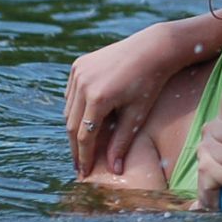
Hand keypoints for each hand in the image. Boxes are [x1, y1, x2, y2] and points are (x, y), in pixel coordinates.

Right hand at [65, 23, 183, 178]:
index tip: (84, 172)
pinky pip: (71, 93)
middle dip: (76, 147)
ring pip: (68, 109)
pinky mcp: (78, 65)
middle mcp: (83, 84)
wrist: (153, 49)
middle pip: (72, 125)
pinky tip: (83, 120)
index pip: (85, 136)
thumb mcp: (137, 114)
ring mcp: (78, 72)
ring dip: (74, 128)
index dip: (84, 157)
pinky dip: (75, 108)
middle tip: (79, 165)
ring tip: (81, 145)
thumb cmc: (150, 83)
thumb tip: (114, 170)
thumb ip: (122, 142)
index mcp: (98, 98)